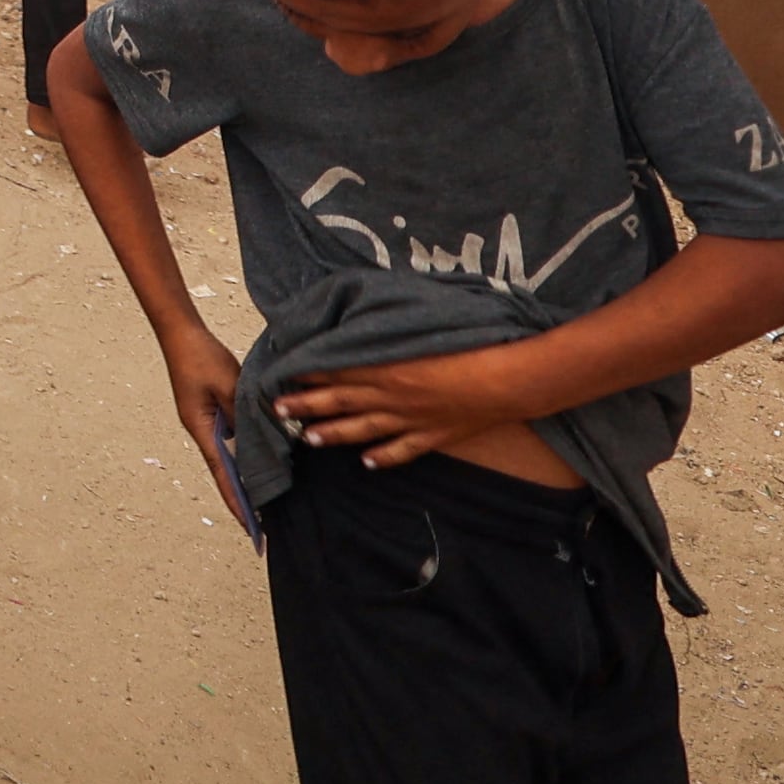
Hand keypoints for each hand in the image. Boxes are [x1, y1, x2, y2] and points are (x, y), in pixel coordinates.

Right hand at [157, 317, 248, 519]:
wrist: (181, 333)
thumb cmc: (201, 357)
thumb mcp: (229, 386)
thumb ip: (245, 414)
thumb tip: (260, 441)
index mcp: (201, 428)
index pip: (224, 474)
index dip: (238, 502)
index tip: (251, 529)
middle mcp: (202, 430)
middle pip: (225, 472)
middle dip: (242, 498)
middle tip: (261, 527)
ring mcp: (204, 421)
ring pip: (228, 457)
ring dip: (243, 479)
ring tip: (263, 502)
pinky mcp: (210, 411)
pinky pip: (230, 441)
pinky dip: (243, 457)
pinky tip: (256, 463)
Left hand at [275, 339, 544, 469]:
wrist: (505, 380)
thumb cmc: (466, 344)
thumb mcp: (418, 326)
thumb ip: (388, 328)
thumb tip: (364, 320)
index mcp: (385, 366)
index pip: (335, 370)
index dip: (307, 373)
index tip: (281, 373)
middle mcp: (391, 397)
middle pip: (339, 402)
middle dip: (305, 406)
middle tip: (277, 410)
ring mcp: (411, 420)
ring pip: (363, 430)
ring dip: (333, 434)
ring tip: (308, 438)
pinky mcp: (433, 437)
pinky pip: (402, 451)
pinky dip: (383, 458)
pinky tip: (367, 463)